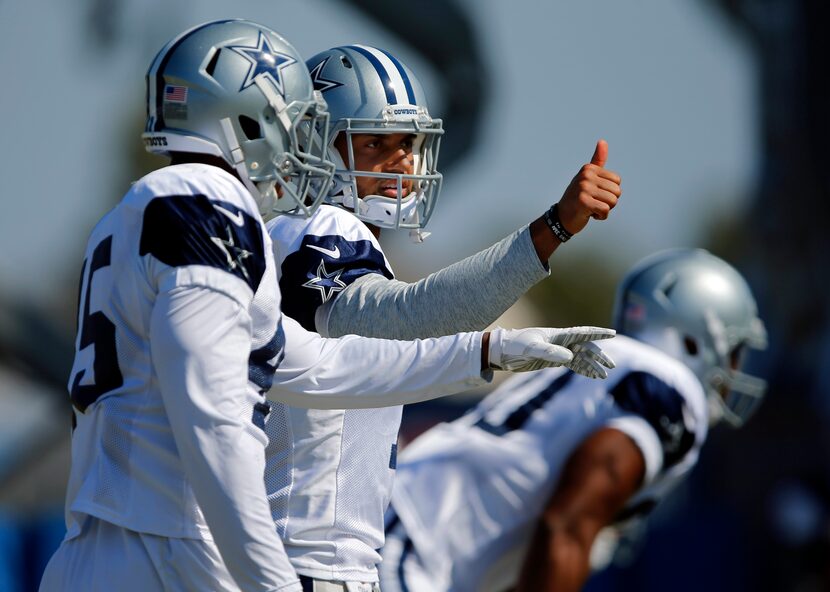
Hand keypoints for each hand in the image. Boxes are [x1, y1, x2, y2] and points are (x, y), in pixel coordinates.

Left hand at [488, 326, 615, 377]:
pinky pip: (573, 364)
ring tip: (604, 375)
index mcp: (558, 335)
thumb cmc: (516, 346)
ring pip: (581, 357)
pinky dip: (583, 369)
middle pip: (586, 347)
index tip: (613, 333)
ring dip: (593, 365)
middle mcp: (561, 341)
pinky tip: (591, 376)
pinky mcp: (553, 360)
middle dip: (599, 355)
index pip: (582, 333)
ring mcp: (557, 351)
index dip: (598, 333)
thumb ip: (551, 352)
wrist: (502, 352)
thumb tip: (571, 357)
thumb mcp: (532, 349)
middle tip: (612, 365)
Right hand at [556, 139, 621, 234]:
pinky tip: (590, 215)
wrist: (561, 217)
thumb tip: (603, 141)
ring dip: (605, 209)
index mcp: (589, 169)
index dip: (610, 191)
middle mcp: (586, 176)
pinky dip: (601, 216)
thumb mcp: (587, 177)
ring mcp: (584, 188)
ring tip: (591, 208)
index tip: (596, 194)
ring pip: (613, 201)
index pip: (617, 181)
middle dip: (609, 201)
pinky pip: (606, 210)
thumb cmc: (577, 197)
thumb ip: (597, 161)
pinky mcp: (583, 202)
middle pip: (617, 191)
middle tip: (594, 202)